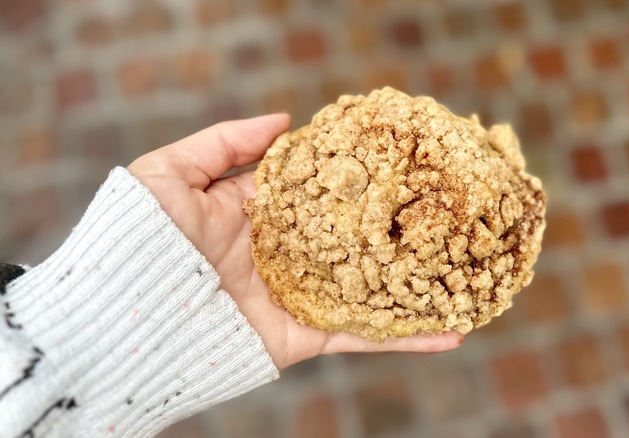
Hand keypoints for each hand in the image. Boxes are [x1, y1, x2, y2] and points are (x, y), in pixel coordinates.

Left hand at [127, 115, 463, 368]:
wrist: (123, 318)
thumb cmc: (140, 240)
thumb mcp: (169, 173)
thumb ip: (224, 142)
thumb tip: (284, 121)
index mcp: (257, 214)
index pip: (317, 188)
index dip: (353, 171)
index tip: (396, 155)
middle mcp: (284, 253)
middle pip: (351, 236)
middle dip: (393, 225)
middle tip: (445, 207)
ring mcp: (298, 295)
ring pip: (367, 286)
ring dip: (413, 283)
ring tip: (463, 272)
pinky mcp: (303, 336)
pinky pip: (361, 336)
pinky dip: (404, 338)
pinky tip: (449, 330)